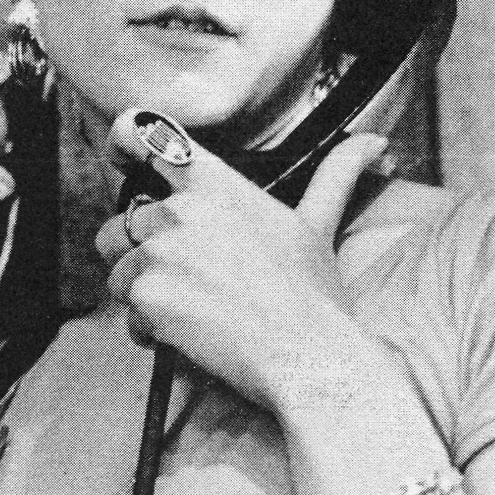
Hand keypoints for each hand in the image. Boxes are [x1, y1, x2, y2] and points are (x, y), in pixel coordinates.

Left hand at [94, 109, 389, 413]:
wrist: (309, 355)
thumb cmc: (314, 296)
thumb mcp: (319, 225)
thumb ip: (337, 175)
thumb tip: (376, 143)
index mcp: (215, 185)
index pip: (144, 140)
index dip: (122, 147)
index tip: (121, 164)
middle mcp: (181, 210)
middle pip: (120, 226)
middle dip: (139, 258)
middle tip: (186, 285)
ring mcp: (161, 250)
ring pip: (118, 273)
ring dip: (143, 298)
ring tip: (192, 315)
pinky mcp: (148, 293)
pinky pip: (127, 316)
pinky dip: (150, 334)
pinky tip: (192, 339)